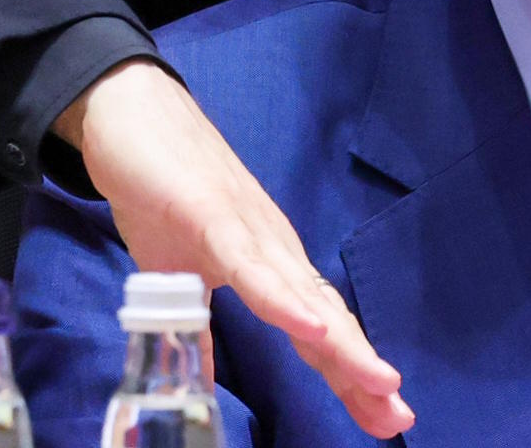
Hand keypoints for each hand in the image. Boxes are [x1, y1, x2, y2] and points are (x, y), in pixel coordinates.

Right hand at [56, 61, 414, 438]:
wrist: (132, 112)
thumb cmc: (160, 191)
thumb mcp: (176, 276)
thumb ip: (196, 326)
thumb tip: (202, 378)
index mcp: (267, 265)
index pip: (317, 328)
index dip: (350, 373)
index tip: (386, 418)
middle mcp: (271, 247)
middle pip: (323, 316)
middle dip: (361, 370)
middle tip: (398, 416)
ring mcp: (244, 228)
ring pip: (299, 293)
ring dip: (339, 342)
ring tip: (377, 381)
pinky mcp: (208, 213)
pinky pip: (248, 266)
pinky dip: (281, 299)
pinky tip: (308, 326)